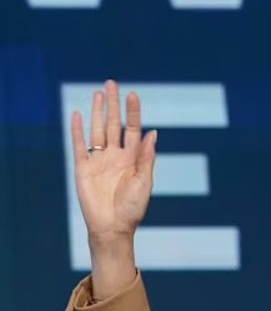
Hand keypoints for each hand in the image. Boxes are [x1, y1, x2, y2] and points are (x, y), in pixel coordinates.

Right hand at [70, 80, 156, 246]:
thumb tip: (153, 133)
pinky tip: (78, 114)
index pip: (133, 129)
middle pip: (113, 124)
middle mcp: (115, 156)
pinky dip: (77, 130)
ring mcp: (98, 160)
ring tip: (98, 93)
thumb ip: (146, 157)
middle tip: (112, 83)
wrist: (112, 227)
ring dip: (97, 112)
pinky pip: (79, 145)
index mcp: (133, 158)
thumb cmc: (132, 208)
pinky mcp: (83, 168)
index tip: (133, 95)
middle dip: (113, 105)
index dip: (132, 112)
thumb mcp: (144, 181)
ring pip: (97, 130)